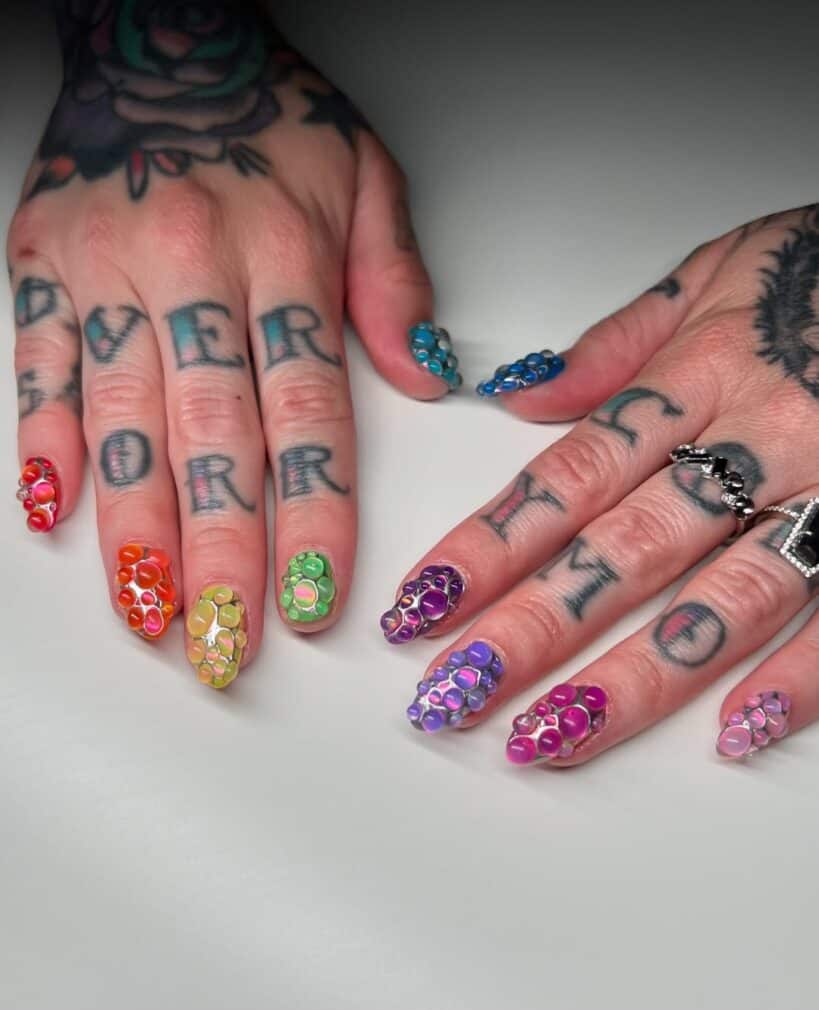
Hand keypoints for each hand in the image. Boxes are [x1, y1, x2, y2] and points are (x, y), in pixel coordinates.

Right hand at [10, 1, 441, 686]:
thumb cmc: (269, 115)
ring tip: (148, 612)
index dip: (311, 513)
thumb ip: (396, 282)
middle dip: (218, 551)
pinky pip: (37, 364)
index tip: (316, 599)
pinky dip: (41, 441)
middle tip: (224, 642)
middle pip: (211, 435)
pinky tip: (50, 515)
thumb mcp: (364, 176)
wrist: (162, 39)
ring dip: (133, 525)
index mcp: (281, 251)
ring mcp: (105, 268)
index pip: (307, 410)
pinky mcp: (40, 264)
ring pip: (120, 416)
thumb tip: (427, 378)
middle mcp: (191, 265)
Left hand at [384, 203, 818, 764]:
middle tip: (454, 694)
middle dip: (531, 630)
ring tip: (549, 738)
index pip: (569, 479)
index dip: (489, 545)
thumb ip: (620, 343)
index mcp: (699, 375)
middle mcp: (756, 440)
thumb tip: (524, 399)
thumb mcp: (720, 270)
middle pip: (624, 550)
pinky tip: (736, 733)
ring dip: (632, 677)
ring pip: (721, 597)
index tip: (424, 604)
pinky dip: (802, 675)